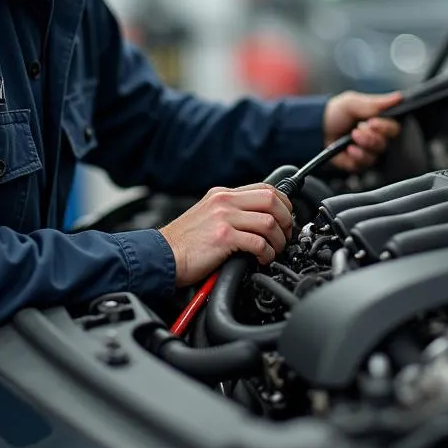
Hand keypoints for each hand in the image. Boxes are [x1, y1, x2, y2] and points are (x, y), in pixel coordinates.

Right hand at [160, 183, 293, 285]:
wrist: (160, 256)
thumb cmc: (182, 243)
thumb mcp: (207, 215)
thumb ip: (230, 212)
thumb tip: (258, 220)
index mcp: (222, 194)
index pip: (265, 188)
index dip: (283, 204)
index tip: (286, 219)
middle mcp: (224, 202)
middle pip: (272, 200)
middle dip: (286, 220)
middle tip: (285, 237)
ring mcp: (224, 217)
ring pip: (269, 222)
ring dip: (278, 241)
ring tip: (273, 252)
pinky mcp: (223, 237)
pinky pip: (258, 243)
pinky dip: (266, 253)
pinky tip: (261, 260)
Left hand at [323, 90, 402, 172]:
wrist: (316, 129)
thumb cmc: (335, 113)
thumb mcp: (353, 103)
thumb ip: (377, 102)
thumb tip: (399, 97)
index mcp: (378, 122)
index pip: (394, 128)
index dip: (385, 127)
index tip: (372, 122)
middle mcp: (375, 138)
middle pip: (386, 144)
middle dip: (371, 138)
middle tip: (358, 130)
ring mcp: (367, 152)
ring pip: (376, 155)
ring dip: (363, 146)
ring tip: (351, 138)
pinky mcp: (358, 163)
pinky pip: (364, 165)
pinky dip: (356, 157)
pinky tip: (348, 150)